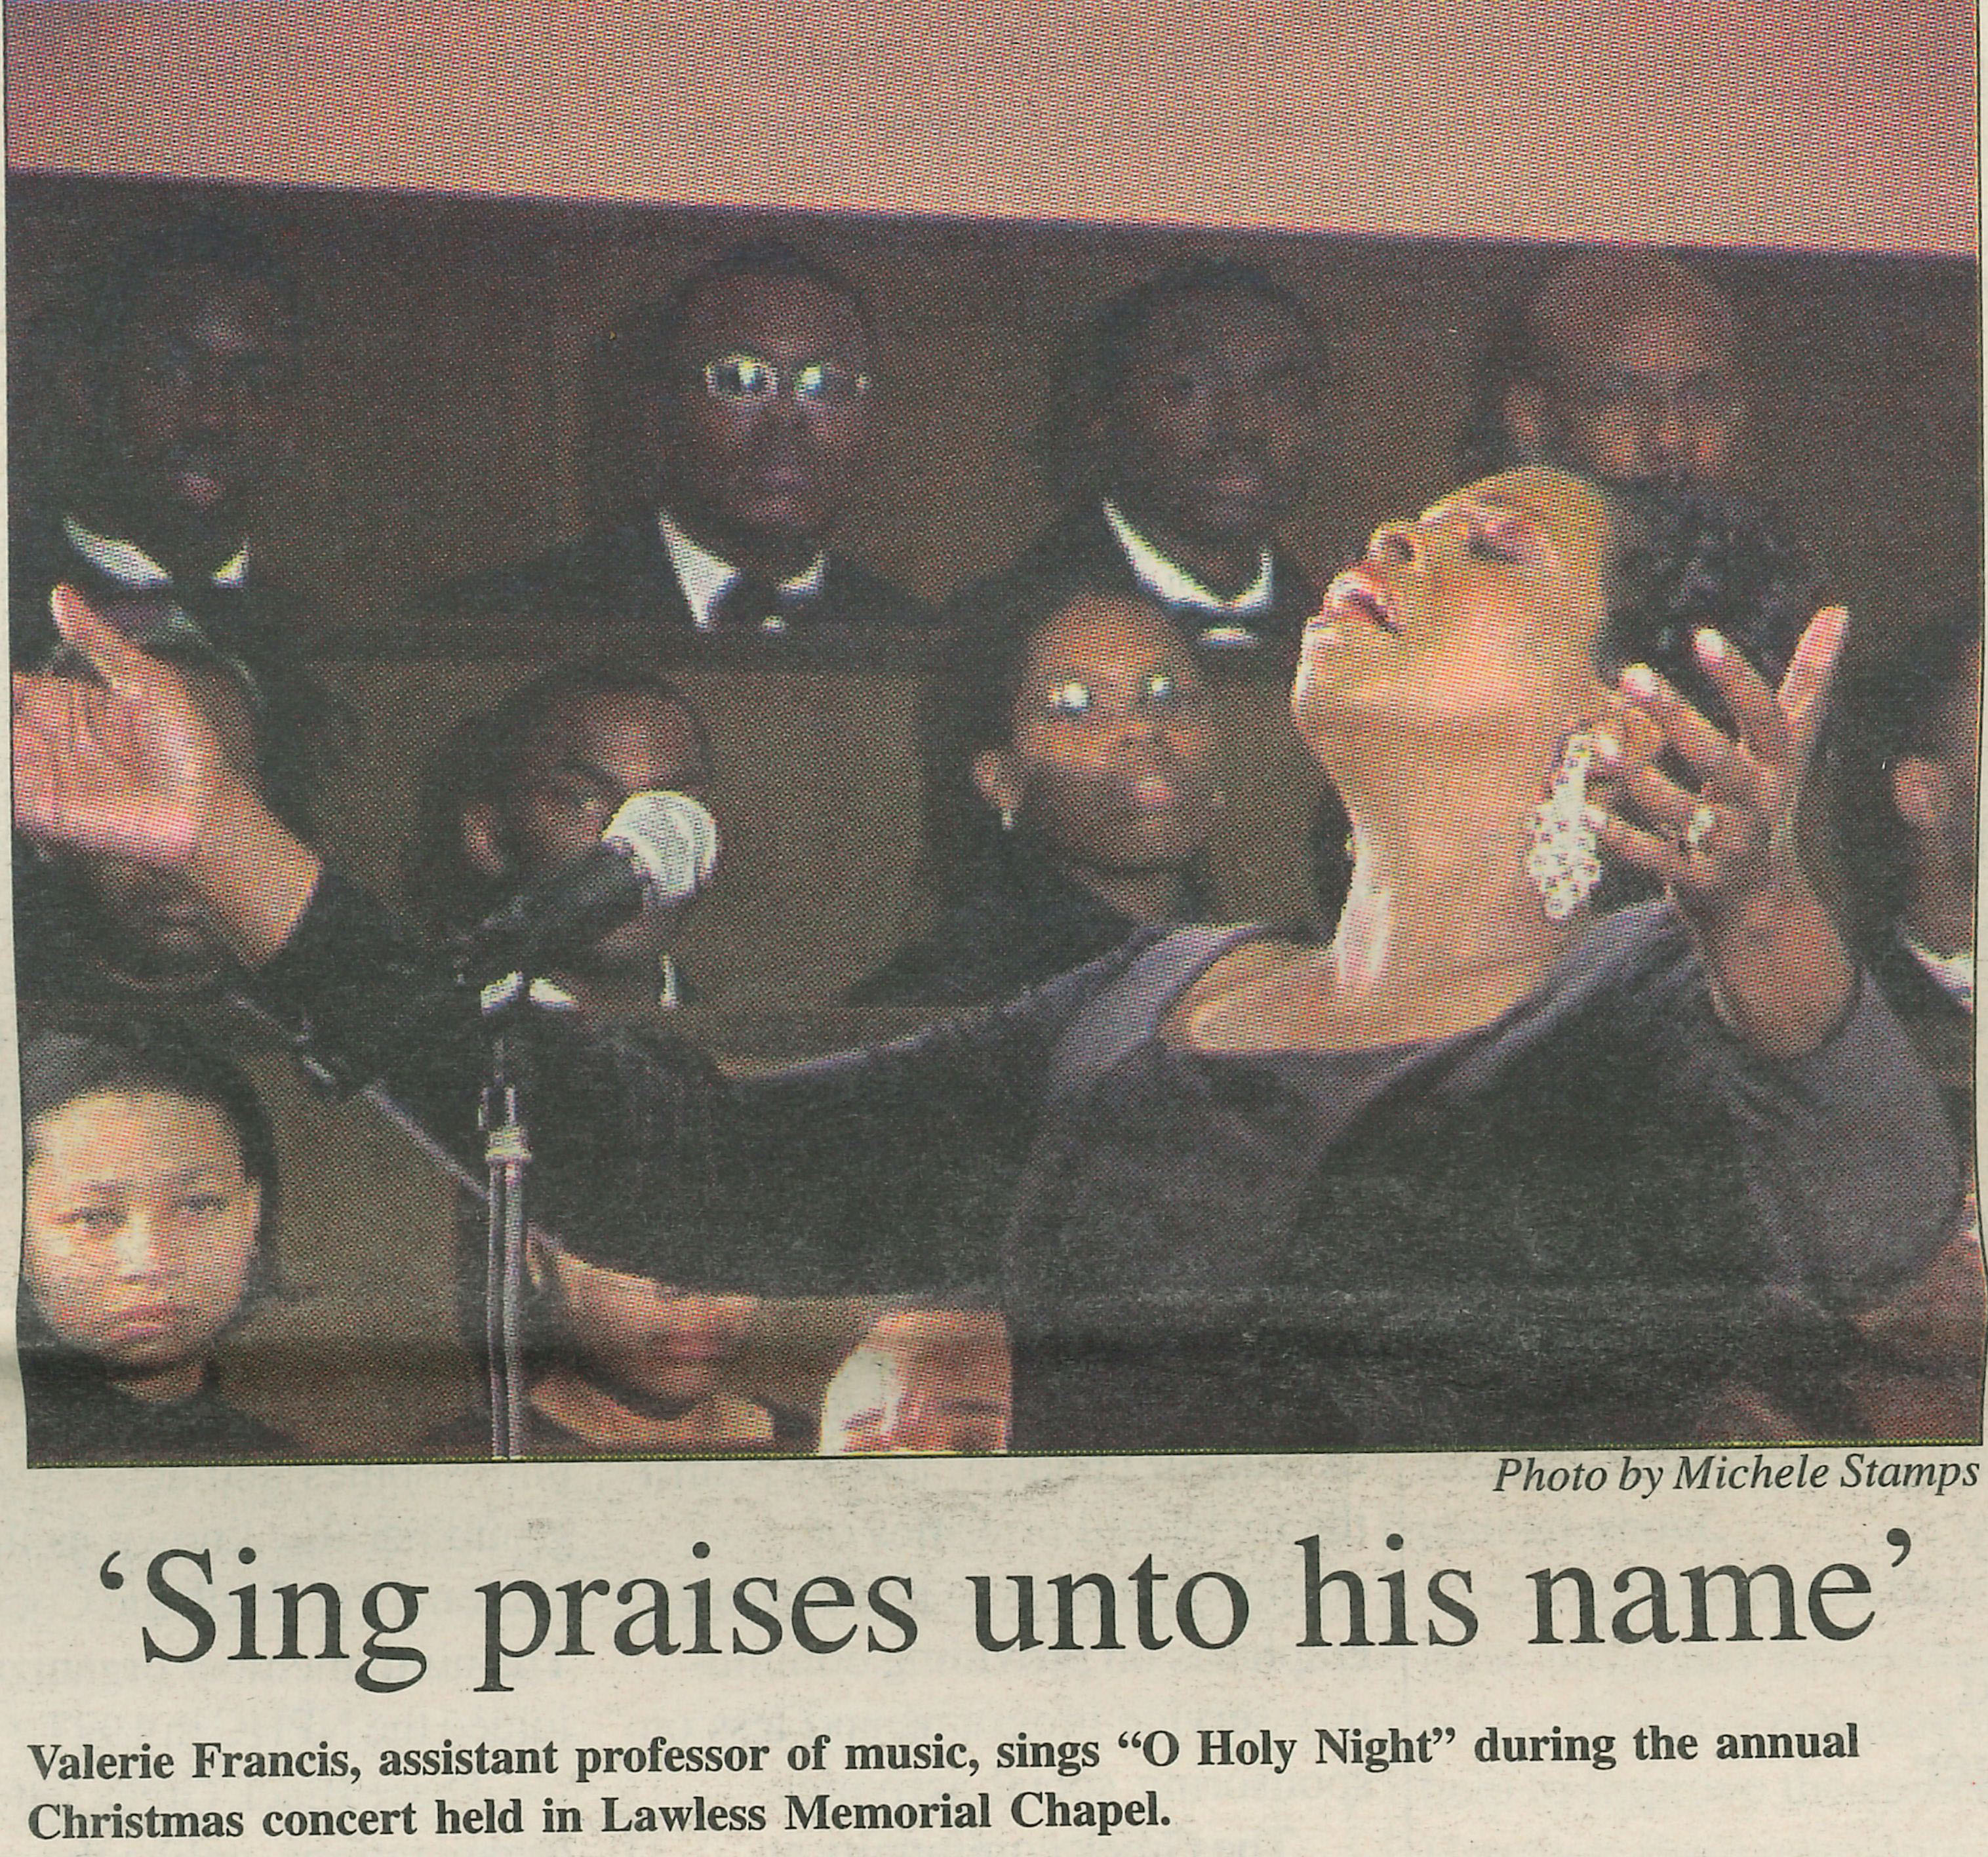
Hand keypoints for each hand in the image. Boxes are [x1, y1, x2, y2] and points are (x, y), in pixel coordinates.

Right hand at [13, 586, 231, 868]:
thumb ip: (98, 640)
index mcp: (59, 704)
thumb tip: (62, 595)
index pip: (6, 685)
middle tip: (3, 712)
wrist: (205, 805)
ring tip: (6, 735)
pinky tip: (10, 759)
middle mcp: (39, 739)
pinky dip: (1, 779)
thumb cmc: (185, 746)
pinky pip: (4, 794)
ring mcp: (35, 774)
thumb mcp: (144, 679)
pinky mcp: (37, 810)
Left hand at [1592, 606, 1845, 917]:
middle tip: (1633, 673)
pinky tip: (1588, 811)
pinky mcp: (1696, 880)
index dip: (1737, 678)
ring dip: (1638, 778)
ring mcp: (1728, 845)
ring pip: (1682, 811)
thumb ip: (1808, 682)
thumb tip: (1839, 610)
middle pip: (1718, 758)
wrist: (1760, 899)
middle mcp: (1758, 804)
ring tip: (1600, 743)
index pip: (1766, 716)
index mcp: (1779, 766)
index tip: (1703, 636)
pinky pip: (1658, 859)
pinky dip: (1623, 838)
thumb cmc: (1764, 800)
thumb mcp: (1790, 745)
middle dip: (1676, 717)